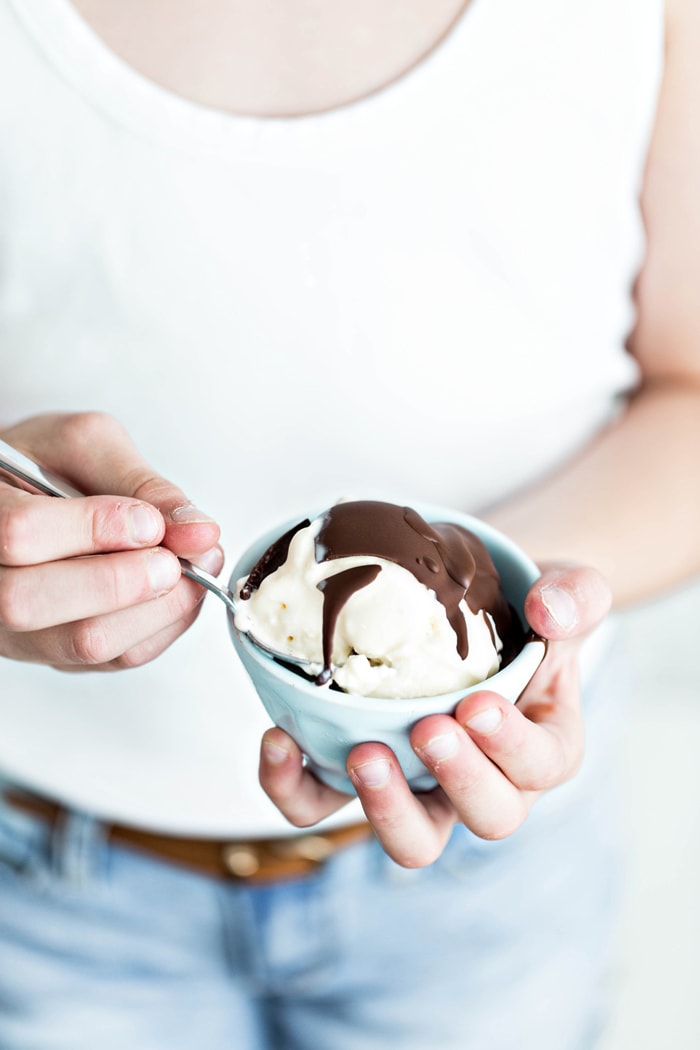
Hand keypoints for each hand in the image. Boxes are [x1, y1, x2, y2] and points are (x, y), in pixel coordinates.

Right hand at [0, 412, 222, 669]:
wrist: (27, 499)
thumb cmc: (47, 467)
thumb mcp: (87, 446)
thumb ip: (140, 482)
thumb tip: (198, 531)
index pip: (19, 533)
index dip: (94, 528)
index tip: (148, 521)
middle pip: (32, 602)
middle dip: (121, 582)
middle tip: (171, 560)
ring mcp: (12, 627)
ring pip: (80, 641)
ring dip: (154, 609)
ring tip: (186, 570)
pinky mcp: (54, 652)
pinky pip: (113, 658)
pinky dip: (160, 626)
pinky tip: (175, 592)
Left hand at [259, 564, 611, 866]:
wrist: (467, 610)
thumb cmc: (522, 613)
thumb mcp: (563, 592)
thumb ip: (575, 597)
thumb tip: (549, 613)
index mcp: (543, 745)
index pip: (540, 765)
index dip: (511, 747)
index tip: (478, 705)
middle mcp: (486, 781)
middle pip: (487, 818)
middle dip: (457, 780)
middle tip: (428, 731)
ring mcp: (422, 787)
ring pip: (410, 838)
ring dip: (385, 806)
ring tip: (363, 754)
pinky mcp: (359, 777)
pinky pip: (323, 804)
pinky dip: (295, 785)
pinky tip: (280, 738)